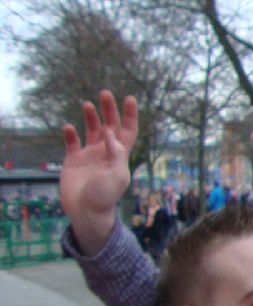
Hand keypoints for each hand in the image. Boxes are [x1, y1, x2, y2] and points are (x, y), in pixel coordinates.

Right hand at [61, 91, 137, 253]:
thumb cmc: (105, 196)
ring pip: (91, 130)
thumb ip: (116, 153)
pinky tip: (69, 127)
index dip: (130, 115)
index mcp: (120, 155)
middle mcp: (106, 153)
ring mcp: (89, 156)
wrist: (86, 212)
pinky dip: (70, 133)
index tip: (130, 98)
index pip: (128, 131)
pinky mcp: (73, 161)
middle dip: (109, 109)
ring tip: (87, 104)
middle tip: (105, 93)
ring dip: (91, 116)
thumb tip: (110, 131)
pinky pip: (72, 143)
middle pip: (110, 126)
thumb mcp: (118, 174)